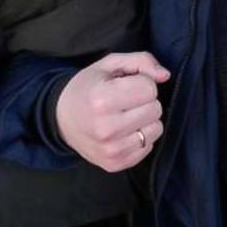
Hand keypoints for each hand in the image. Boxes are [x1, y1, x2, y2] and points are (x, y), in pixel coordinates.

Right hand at [54, 52, 169, 172]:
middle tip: (126, 101)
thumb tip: (165, 75)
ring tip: (126, 116)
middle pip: (155, 109)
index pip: (149, 88)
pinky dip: (141, 137)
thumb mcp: (109, 65)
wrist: (61, 120)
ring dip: (145, 120)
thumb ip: (141, 62)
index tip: (126, 85)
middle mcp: (107, 128)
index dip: (142, 82)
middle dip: (145, 101)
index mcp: (102, 99)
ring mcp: (112, 150)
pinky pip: (148, 147)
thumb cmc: (88, 88)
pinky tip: (124, 131)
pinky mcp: (116, 164)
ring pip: (156, 129)